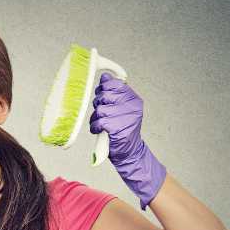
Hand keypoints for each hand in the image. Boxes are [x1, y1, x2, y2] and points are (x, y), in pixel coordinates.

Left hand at [89, 73, 166, 210]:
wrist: (129, 152)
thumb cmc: (121, 129)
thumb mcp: (120, 109)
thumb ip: (113, 94)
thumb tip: (104, 76)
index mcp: (133, 99)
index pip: (115, 83)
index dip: (104, 88)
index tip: (101, 95)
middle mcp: (132, 106)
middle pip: (105, 95)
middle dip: (98, 104)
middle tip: (101, 113)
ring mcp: (126, 117)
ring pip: (100, 109)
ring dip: (95, 118)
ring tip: (99, 124)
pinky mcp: (118, 128)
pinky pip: (99, 122)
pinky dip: (95, 127)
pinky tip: (99, 130)